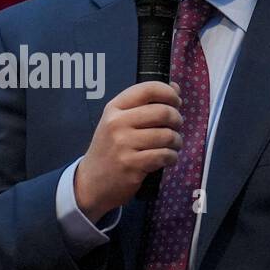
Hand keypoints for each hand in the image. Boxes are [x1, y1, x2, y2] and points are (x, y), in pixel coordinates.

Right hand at [74, 80, 183, 221]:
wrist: (91, 181)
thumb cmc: (110, 149)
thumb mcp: (118, 122)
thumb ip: (144, 104)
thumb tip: (175, 87)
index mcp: (114, 108)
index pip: (148, 89)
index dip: (169, 93)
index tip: (176, 102)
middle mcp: (117, 123)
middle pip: (163, 112)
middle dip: (177, 120)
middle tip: (176, 127)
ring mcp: (124, 144)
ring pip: (167, 135)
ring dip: (177, 141)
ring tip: (173, 145)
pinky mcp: (132, 165)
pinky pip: (165, 155)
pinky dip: (172, 157)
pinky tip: (167, 158)